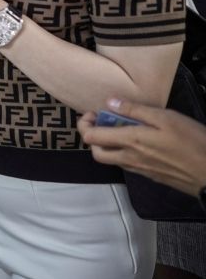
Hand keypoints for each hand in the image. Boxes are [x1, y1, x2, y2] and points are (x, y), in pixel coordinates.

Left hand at [79, 98, 205, 196]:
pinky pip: (127, 165)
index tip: (93, 113)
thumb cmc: (192, 141)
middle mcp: (129, 158)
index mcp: (130, 141)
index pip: (91, 137)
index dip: (85, 124)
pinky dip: (122, 153)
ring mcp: (139, 169)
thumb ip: (135, 110)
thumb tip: (110, 103)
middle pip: (96, 153)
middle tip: (102, 123)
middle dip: (92, 137)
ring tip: (119, 130)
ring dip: (107, 146)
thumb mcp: (166, 118)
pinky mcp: (150, 176)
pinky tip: (137, 142)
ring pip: (111, 160)